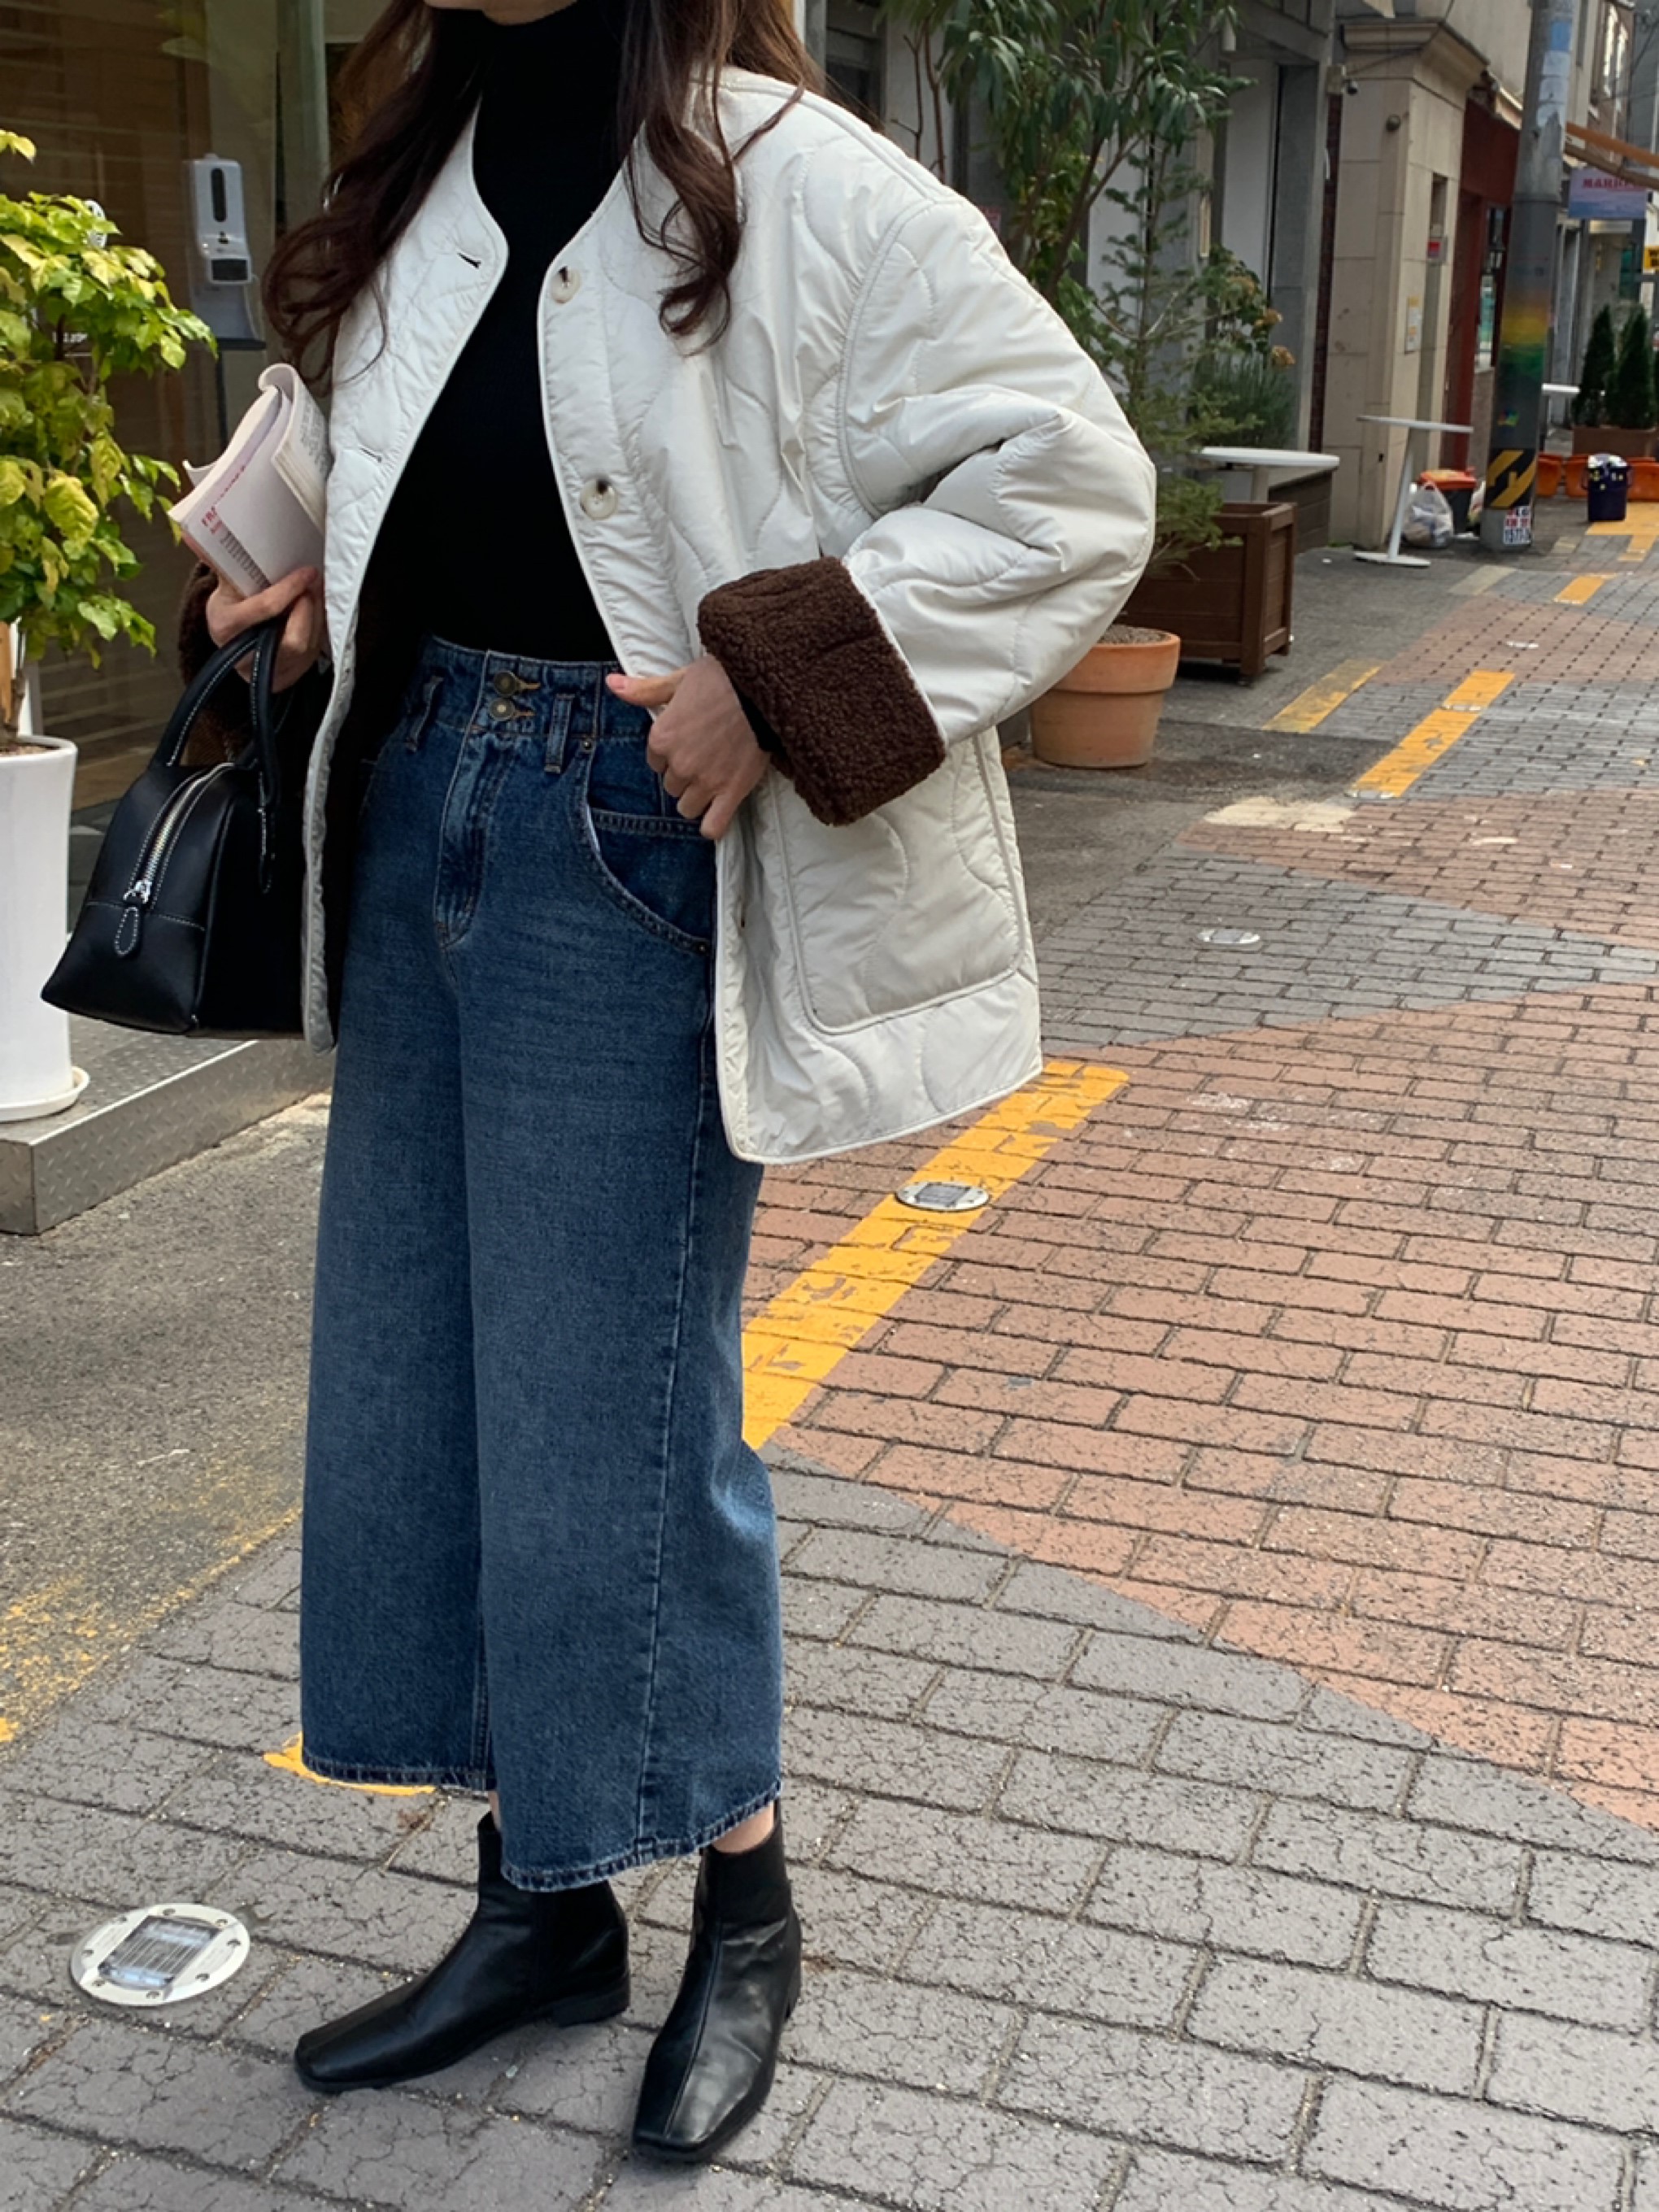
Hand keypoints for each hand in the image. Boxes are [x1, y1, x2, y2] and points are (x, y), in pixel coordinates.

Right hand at [205, 566, 326, 691]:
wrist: (233, 644)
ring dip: (318, 617)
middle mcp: (245, 657)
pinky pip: (315, 654)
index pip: (266, 608)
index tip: (307, 572)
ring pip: (309, 647)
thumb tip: (196, 537)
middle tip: (314, 584)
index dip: (290, 589)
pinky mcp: (288, 678)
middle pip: (293, 639)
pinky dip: (320, 630)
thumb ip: (223, 563)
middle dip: (309, 608)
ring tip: (316, 594)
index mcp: (224, 627)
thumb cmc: (231, 609)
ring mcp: (269, 672)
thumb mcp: (224, 587)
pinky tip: (315, 612)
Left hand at [605, 655, 766, 840]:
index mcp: (662, 738)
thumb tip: (612, 685)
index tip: (688, 744)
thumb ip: (645, 690)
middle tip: (706, 758)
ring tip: (714, 781)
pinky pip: (713, 826)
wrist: (762, 689)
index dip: (671, 755)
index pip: (655, 762)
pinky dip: (714, 825)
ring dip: (697, 798)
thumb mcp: (679, 679)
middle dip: (685, 775)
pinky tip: (718, 813)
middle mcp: (679, 764)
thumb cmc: (723, 679)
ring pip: (688, 807)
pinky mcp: (732, 792)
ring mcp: (705, 781)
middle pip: (672, 785)